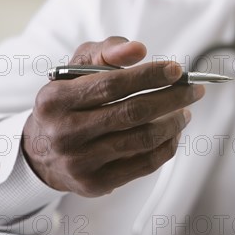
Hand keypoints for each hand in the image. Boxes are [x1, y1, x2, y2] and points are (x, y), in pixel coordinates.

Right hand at [22, 36, 204, 195]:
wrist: (41, 152)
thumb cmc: (67, 102)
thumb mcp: (75, 70)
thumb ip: (105, 52)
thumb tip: (139, 50)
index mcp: (55, 99)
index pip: (111, 85)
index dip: (149, 76)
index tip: (177, 69)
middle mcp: (64, 133)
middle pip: (132, 113)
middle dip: (171, 98)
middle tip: (194, 89)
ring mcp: (79, 162)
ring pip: (143, 140)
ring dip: (173, 123)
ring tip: (185, 111)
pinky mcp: (95, 184)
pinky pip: (145, 164)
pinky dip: (167, 146)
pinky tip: (174, 132)